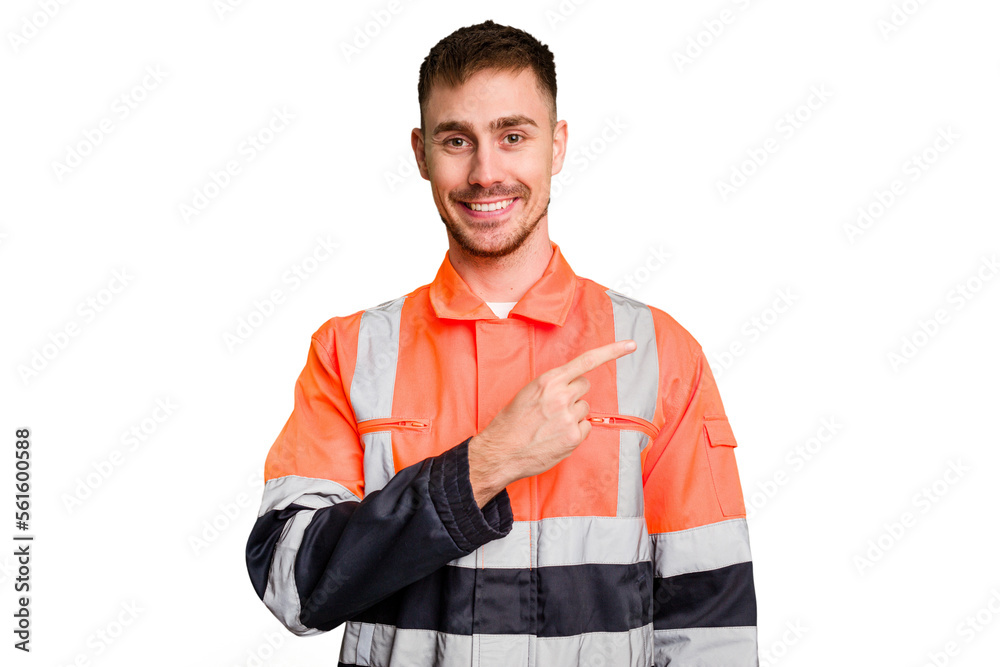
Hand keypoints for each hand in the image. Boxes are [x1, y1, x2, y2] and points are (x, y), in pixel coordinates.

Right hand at [467, 339, 636, 507]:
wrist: (501, 451)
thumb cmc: (511, 422)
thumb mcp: (528, 393)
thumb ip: (551, 386)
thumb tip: (571, 386)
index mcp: (548, 380)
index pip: (586, 361)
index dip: (612, 351)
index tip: (631, 345)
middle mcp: (561, 395)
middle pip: (584, 386)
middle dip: (575, 394)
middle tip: (556, 407)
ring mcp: (569, 416)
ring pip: (585, 408)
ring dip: (573, 415)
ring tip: (551, 425)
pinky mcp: (574, 436)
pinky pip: (586, 427)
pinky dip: (575, 432)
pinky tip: (557, 437)